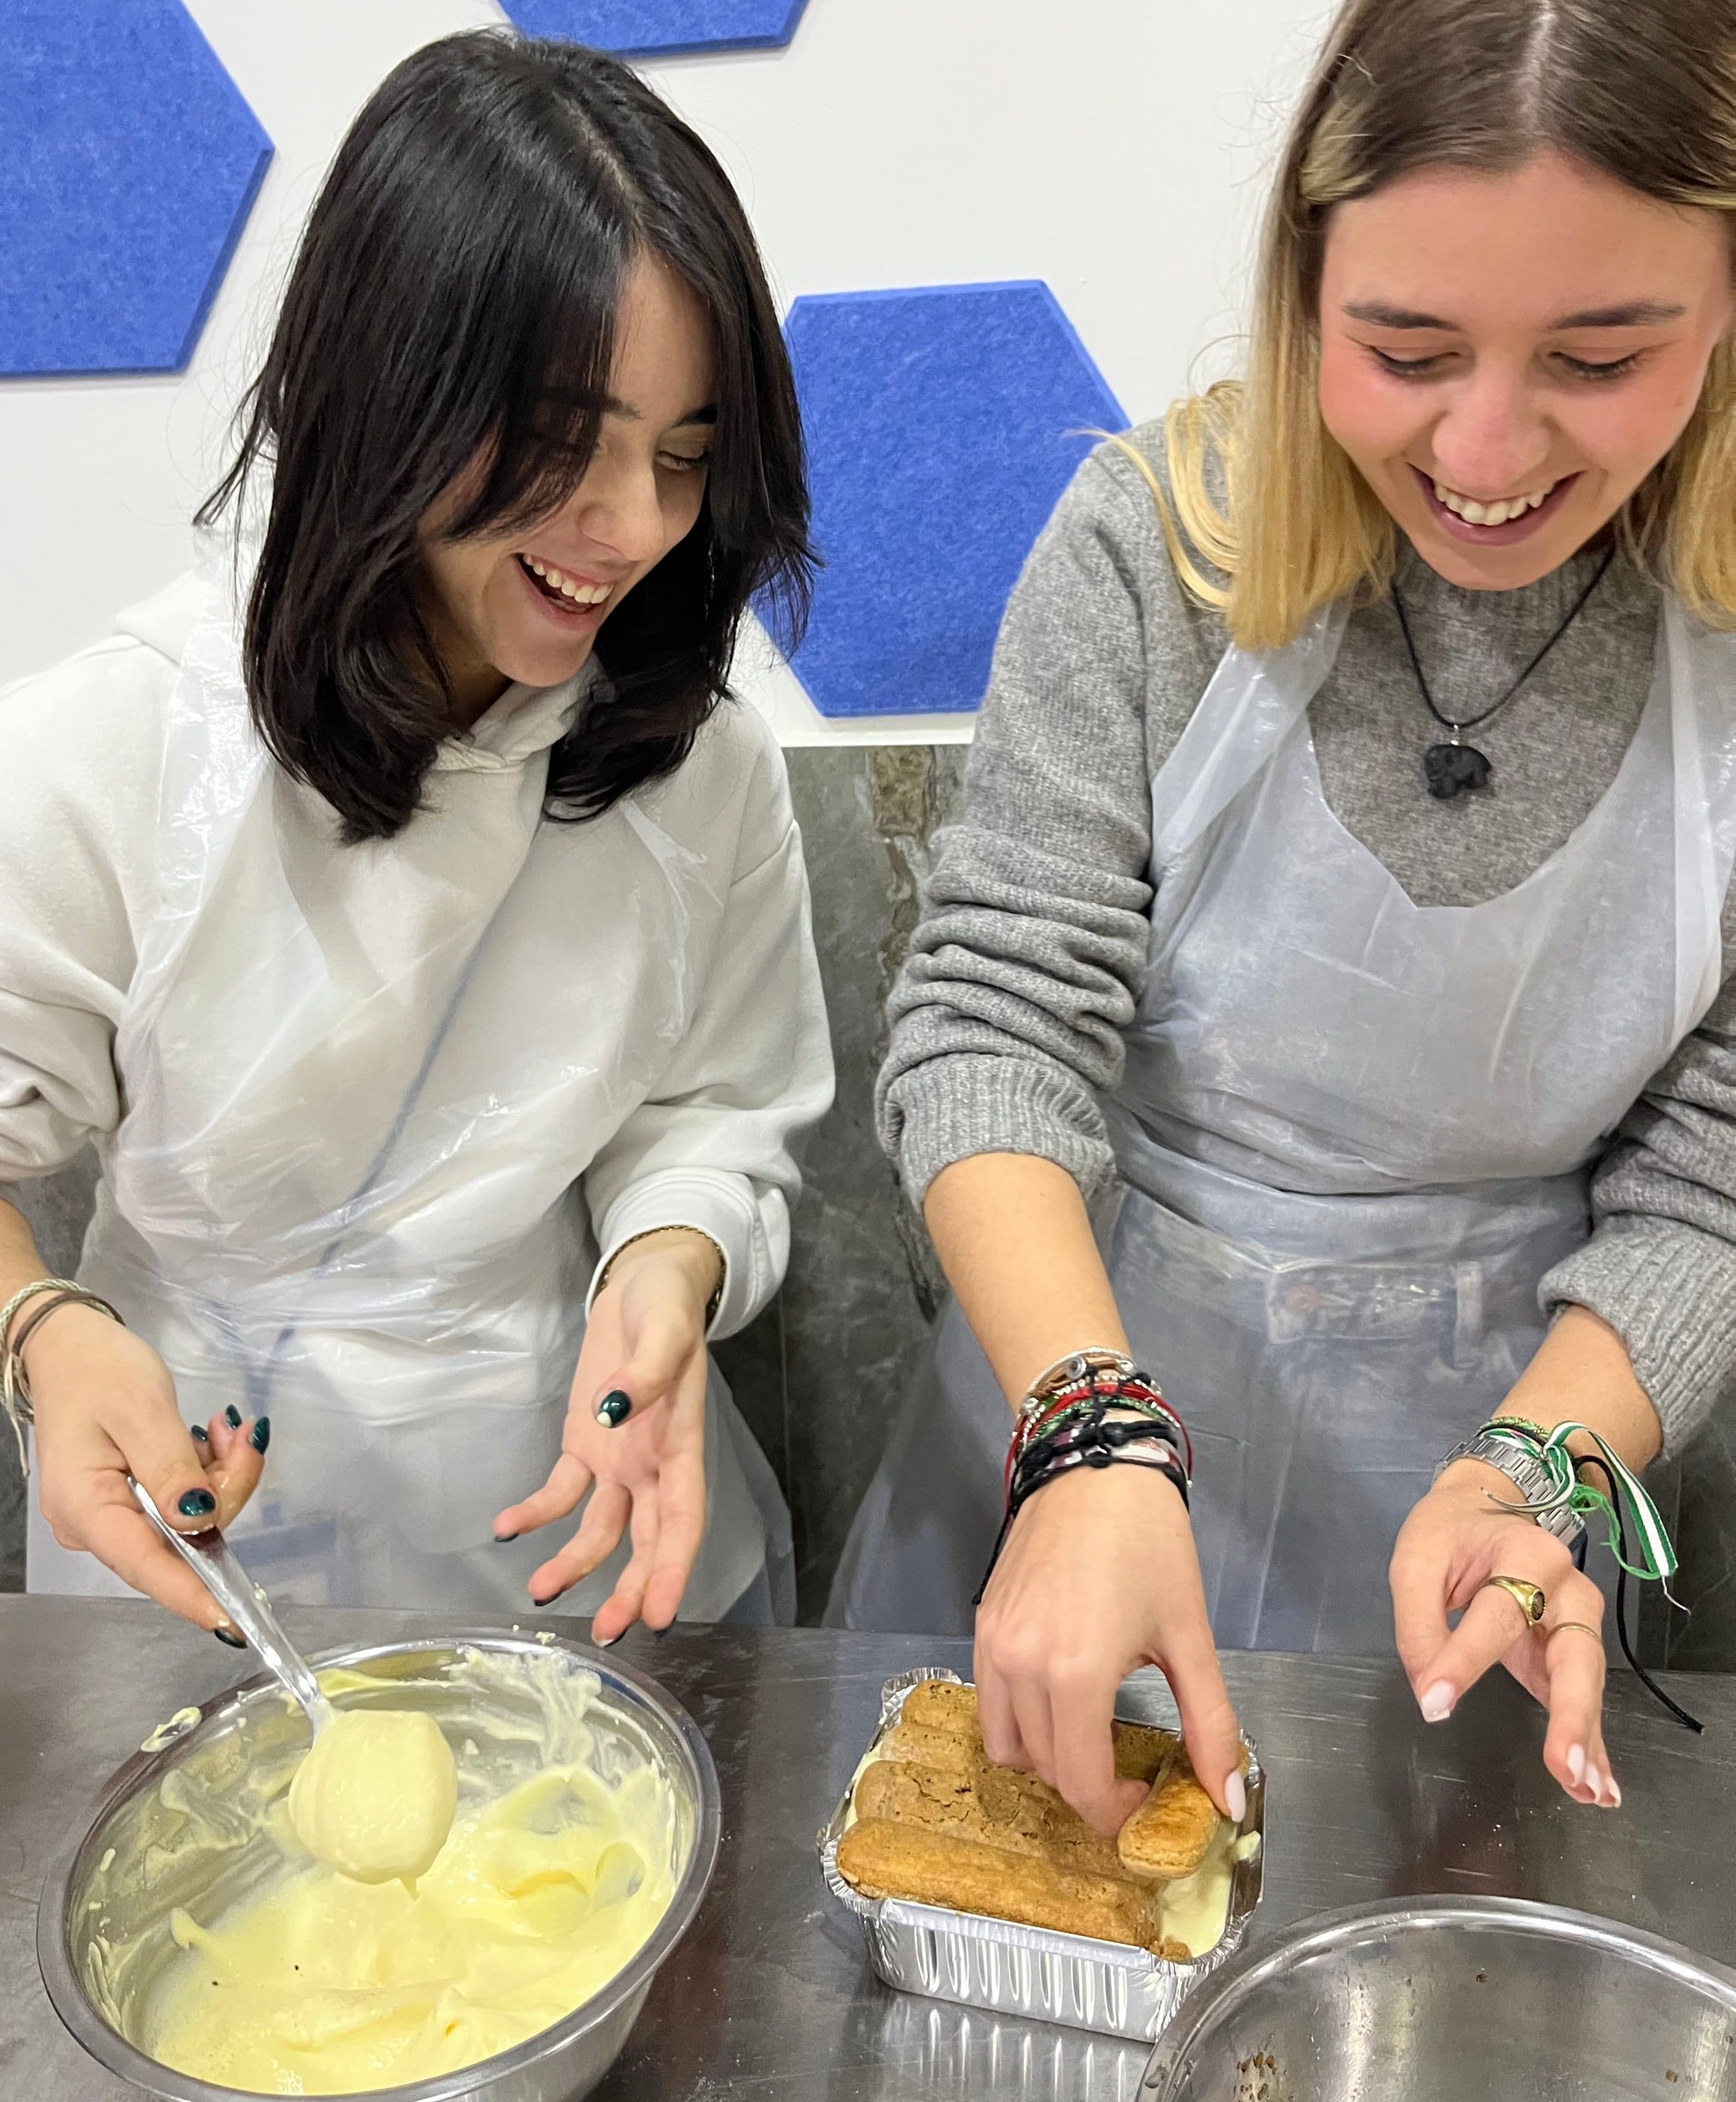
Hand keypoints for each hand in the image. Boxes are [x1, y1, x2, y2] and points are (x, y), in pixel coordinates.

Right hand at [28, 1303, 265, 1633]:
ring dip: (219, 1477)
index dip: (193, 1593)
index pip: (146, 1566)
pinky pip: (180, 1503)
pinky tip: (210, 1439)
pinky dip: (205, 1474)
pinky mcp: (127, 1499)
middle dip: (225, 1493)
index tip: (233, 1621)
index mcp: (87, 1508)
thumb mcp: (141, 1410)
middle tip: (245, 1439)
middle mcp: (95, 1524)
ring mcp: (110, 1515)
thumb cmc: (97, 1372)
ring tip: (226, 1430)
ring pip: (188, 1520)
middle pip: (179, 1540)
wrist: (68, 1348)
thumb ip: (172, 1468)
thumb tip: (200, 1520)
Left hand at [494, 1230, 718, 1641]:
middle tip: (609, 1632)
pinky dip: (536, 1513)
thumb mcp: (664, 1328)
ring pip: (603, 1529)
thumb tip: (615, 1410)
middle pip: (647, 1540)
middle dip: (630, 1589)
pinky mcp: (585, 1445)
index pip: (683, 1521)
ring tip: (541, 1592)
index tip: (660, 1614)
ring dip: (577, 1563)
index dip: (674, 1570)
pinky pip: (562, 1491)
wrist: (644, 1285)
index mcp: (681, 1445)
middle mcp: (651, 1464)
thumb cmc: (666, 1306)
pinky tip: (507, 1530)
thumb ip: (647, 1372)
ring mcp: (618, 1459)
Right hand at [973, 1460, 1244, 1837]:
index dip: (1115, 1814)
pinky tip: (1060, 1699)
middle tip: (1127, 1770)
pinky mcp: (982, 1626)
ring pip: (1007, 1745)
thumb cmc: (1149, 1543)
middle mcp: (1021, 1666)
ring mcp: (994, 1645)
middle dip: (1089, 1786)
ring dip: (1049, 1758)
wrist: (1094, 1465)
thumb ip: (1211, 1725)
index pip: (1081, 1784)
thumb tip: (1226, 1800)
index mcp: (1076, 1673)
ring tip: (1091, 1735)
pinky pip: (989, 1703)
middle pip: (1046, 1770)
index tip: (1145, 1800)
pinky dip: (1020, 1721)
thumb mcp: (1190, 1636)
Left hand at [1391, 1458, 1616, 1807]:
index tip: (1436, 1702)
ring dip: (1587, 1738)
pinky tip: (1595, 1784)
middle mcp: (1566, 1588)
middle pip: (1574, 1653)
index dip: (1464, 1659)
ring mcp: (1576, 1621)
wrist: (1484, 1507)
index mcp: (1525, 1553)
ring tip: (1587, 1790)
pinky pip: (1581, 1697)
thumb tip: (1430, 1693)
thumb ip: (1419, 1625)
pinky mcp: (1569, 1649)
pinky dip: (1589, 1741)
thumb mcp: (1417, 1562)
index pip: (1497, 1614)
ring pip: (1587, 1682)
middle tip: (1565, 1765)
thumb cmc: (1449, 1533)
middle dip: (1571, 1712)